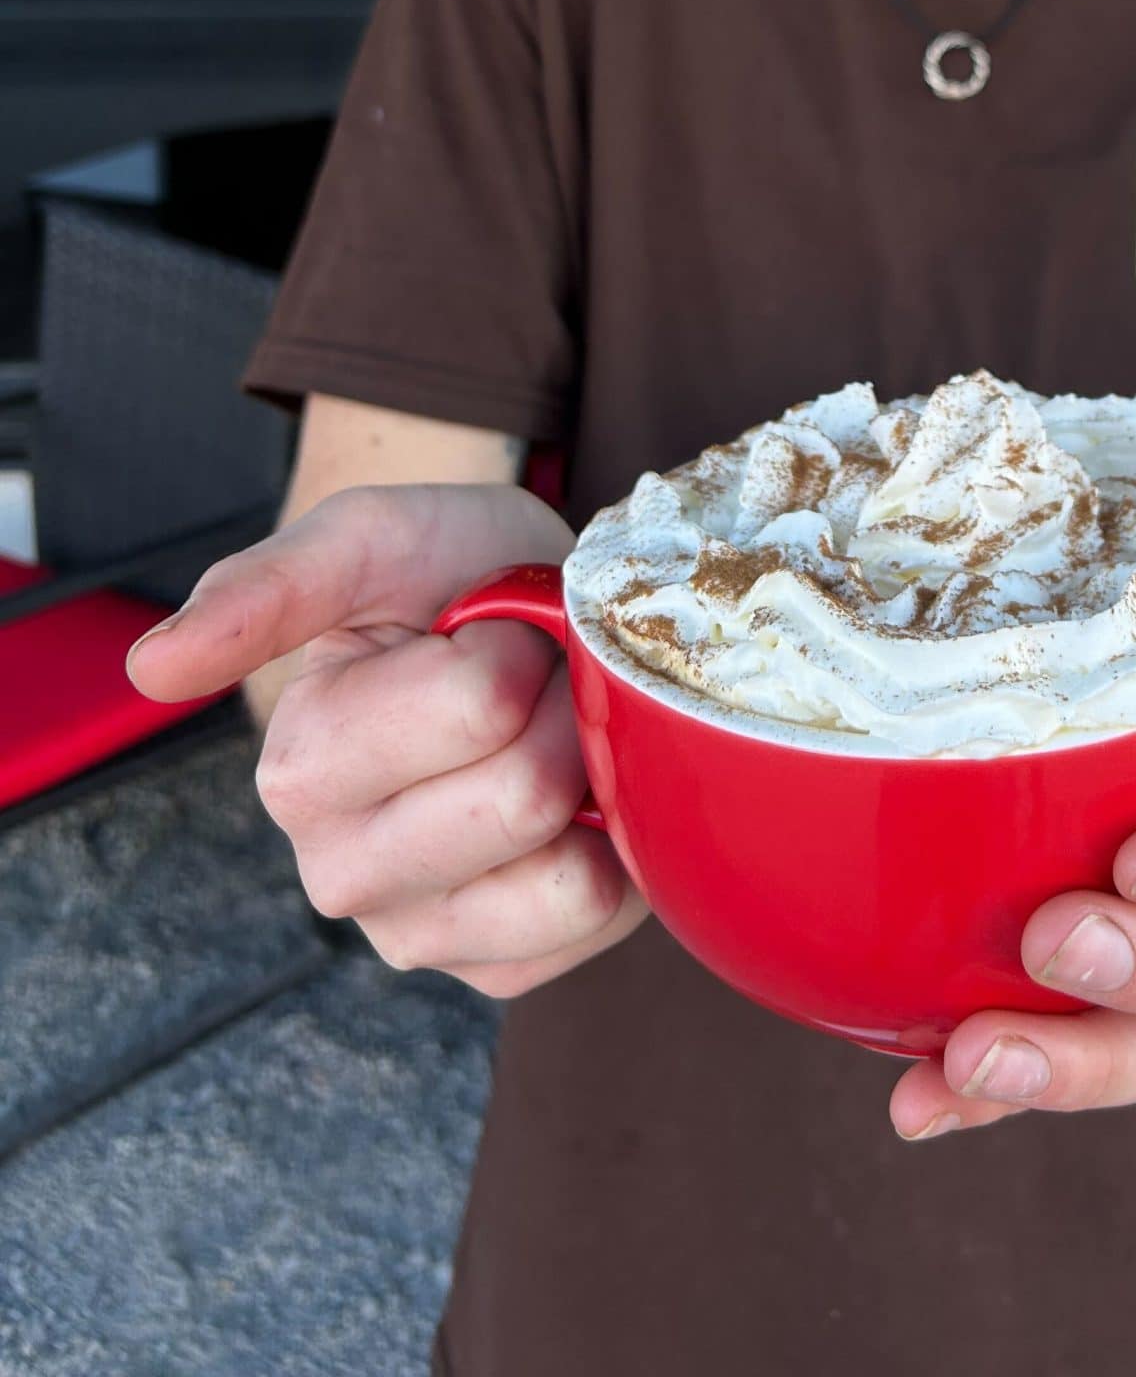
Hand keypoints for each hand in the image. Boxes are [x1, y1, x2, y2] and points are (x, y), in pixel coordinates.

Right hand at [123, 483, 649, 998]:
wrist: (529, 613)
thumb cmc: (446, 571)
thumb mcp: (369, 537)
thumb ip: (270, 587)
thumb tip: (151, 667)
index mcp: (298, 768)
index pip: (474, 707)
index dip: (509, 647)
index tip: (483, 628)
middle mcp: (338, 871)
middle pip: (522, 797)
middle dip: (557, 712)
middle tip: (529, 682)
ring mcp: (416, 933)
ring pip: (562, 876)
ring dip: (589, 780)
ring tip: (545, 737)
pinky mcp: (495, 971)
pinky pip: (592, 922)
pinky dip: (612, 848)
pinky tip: (572, 806)